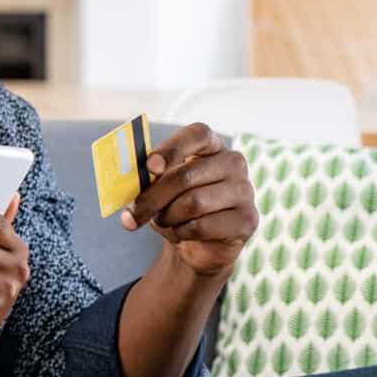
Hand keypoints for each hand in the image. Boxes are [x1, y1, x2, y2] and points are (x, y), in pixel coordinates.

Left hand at [121, 122, 256, 276]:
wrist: (199, 243)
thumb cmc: (175, 205)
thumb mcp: (158, 187)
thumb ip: (148, 178)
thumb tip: (129, 180)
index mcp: (212, 145)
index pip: (198, 134)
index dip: (171, 149)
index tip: (149, 167)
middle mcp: (233, 163)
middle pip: (186, 175)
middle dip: (152, 197)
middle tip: (132, 215)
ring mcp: (245, 191)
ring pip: (193, 203)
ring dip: (167, 217)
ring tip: (162, 221)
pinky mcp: (248, 220)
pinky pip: (203, 226)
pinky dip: (181, 232)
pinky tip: (181, 233)